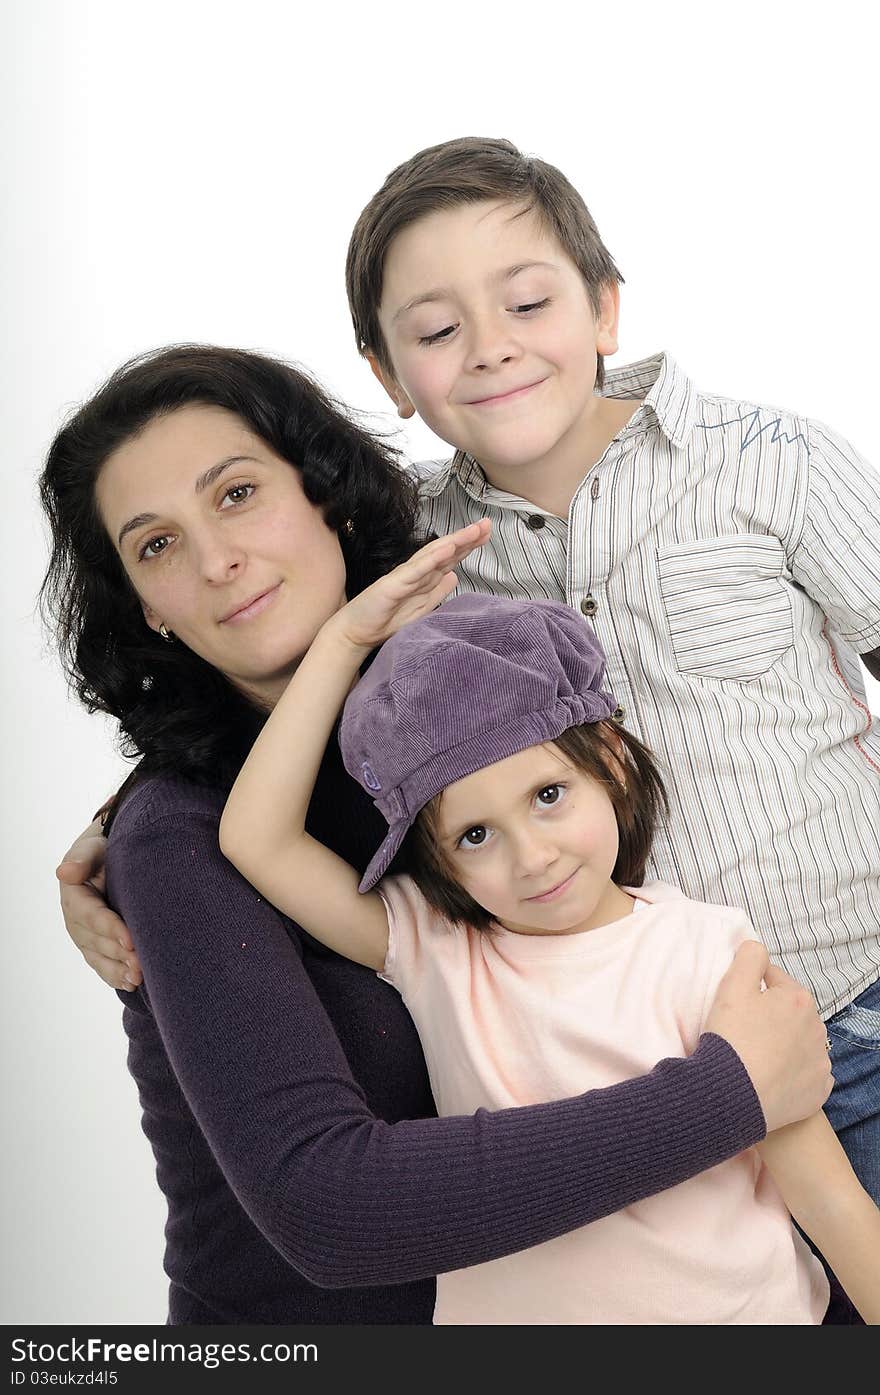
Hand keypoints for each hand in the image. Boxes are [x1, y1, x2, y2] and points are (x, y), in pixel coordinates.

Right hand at [56, 821, 142, 989]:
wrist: (109, 857)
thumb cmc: (102, 850)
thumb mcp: (92, 848)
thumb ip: (83, 858)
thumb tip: (65, 872)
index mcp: (73, 895)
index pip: (91, 916)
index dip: (110, 930)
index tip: (131, 941)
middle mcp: (75, 920)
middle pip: (97, 941)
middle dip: (119, 954)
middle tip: (143, 965)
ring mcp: (84, 935)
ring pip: (99, 957)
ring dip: (118, 970)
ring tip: (138, 978)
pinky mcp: (95, 945)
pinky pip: (102, 964)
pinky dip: (115, 975)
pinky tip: (131, 984)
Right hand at [329, 521, 491, 652]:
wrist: (355, 632)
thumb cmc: (384, 620)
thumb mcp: (419, 609)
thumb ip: (436, 593)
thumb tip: (454, 577)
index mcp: (424, 579)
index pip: (450, 559)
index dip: (468, 546)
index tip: (486, 533)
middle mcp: (416, 573)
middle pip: (445, 551)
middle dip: (467, 538)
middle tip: (487, 524)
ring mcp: (405, 576)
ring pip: (434, 555)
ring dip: (454, 542)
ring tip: (473, 530)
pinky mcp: (394, 584)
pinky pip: (416, 570)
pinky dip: (432, 558)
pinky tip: (447, 548)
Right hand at [704, 941, 831, 1132]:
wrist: (730, 1096)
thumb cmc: (731, 1038)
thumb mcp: (732, 986)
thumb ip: (749, 956)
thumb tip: (758, 948)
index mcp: (798, 999)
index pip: (774, 980)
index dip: (751, 989)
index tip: (735, 1006)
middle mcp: (817, 1029)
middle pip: (790, 1013)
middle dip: (771, 1017)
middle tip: (742, 1032)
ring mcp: (820, 1064)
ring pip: (800, 1044)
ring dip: (783, 1045)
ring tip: (755, 1057)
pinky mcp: (818, 1093)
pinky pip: (807, 1076)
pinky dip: (792, 1075)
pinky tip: (770, 1078)